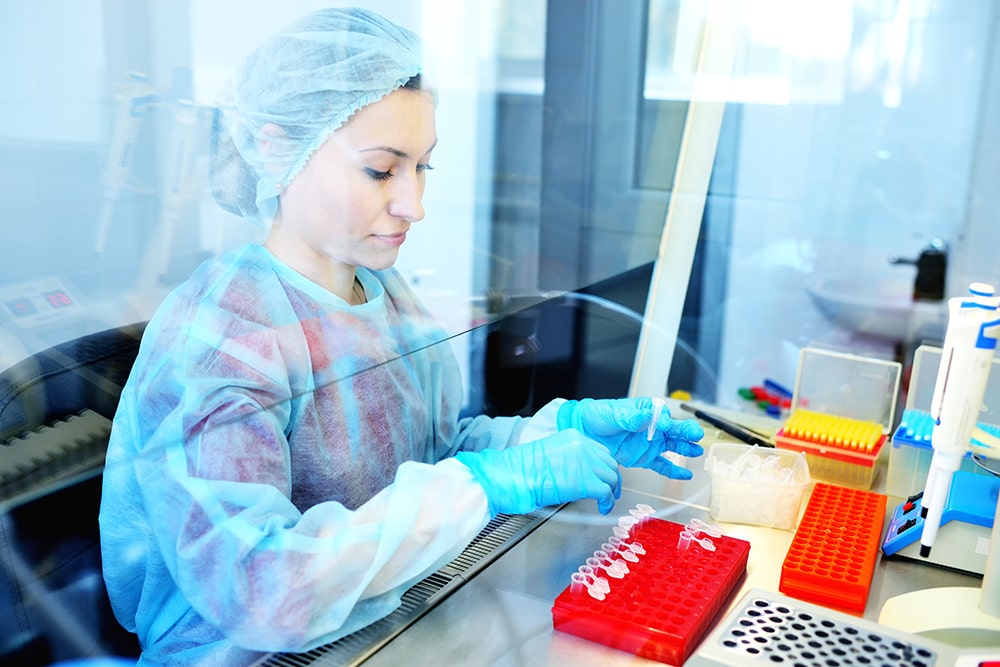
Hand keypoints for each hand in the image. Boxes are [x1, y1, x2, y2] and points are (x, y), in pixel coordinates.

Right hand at [455, 430, 621, 515]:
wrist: (512, 475)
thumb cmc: (521, 468)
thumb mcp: (549, 453)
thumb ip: (568, 458)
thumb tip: (578, 472)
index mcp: (572, 436)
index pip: (599, 449)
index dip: (604, 465)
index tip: (604, 474)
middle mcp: (582, 445)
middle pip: (609, 462)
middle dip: (611, 477)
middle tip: (610, 489)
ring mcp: (585, 462)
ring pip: (611, 477)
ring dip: (611, 491)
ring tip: (606, 501)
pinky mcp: (586, 482)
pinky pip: (605, 492)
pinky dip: (607, 502)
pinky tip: (603, 507)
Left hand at [556, 397, 704, 478]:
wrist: (584, 431)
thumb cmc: (599, 415)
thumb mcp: (617, 413)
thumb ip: (636, 417)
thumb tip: (654, 418)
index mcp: (647, 411)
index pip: (664, 415)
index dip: (667, 420)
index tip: (667, 425)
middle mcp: (653, 427)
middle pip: (675, 430)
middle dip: (686, 432)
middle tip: (696, 435)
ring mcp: (650, 443)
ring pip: (673, 446)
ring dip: (685, 449)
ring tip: (696, 451)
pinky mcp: (645, 457)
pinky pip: (663, 465)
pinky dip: (674, 470)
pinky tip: (685, 474)